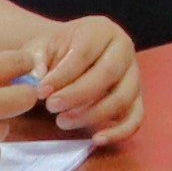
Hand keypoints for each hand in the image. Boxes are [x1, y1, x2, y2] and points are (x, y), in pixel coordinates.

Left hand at [23, 13, 143, 142]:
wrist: (70, 57)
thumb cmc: (54, 53)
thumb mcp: (39, 49)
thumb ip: (34, 62)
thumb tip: (37, 81)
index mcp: (100, 30)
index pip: (85, 52)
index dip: (63, 75)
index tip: (40, 92)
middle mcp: (123, 49)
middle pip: (108, 73)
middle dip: (77, 95)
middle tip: (51, 107)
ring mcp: (134, 75)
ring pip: (122, 97)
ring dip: (92, 114)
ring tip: (62, 121)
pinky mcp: (137, 98)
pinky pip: (135, 118)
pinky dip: (119, 132)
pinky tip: (96, 140)